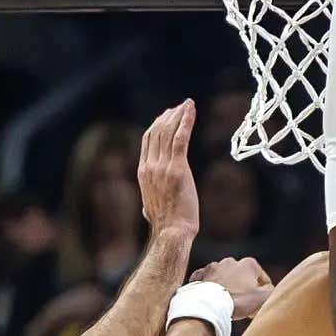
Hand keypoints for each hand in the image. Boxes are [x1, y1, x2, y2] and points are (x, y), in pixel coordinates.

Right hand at [137, 100, 199, 235]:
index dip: (158, 124)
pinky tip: (191, 111)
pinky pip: (180, 139)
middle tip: (180, 107)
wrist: (172, 231)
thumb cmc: (166, 223)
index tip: (168, 115)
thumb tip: (147, 208)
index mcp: (143, 172)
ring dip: (178, 115)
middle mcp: (150, 166)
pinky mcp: (177, 169)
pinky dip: (186, 122)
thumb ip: (150, 200)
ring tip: (188, 104)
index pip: (148, 140)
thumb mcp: (151, 207)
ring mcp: (162, 167)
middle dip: (169, 116)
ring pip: (168, 132)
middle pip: (157, 132)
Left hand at [191, 257, 273, 319]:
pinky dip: (211, 289)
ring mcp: (213, 267)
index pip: (262, 279)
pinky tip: (213, 300)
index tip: (257, 306)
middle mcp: (230, 261)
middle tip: (243, 307)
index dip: (263, 293)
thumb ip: (272, 291)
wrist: (208, 306)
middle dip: (244, 290)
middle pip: (243, 278)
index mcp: (248, 264)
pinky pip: (208, 281)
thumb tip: (270, 289)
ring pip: (225, 279)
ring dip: (228, 288)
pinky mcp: (199, 275)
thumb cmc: (237, 301)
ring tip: (227, 304)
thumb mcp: (263, 299)